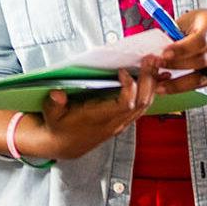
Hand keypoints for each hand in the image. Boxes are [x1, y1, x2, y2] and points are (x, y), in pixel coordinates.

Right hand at [26, 55, 162, 158]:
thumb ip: (54, 103)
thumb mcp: (51, 114)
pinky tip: (154, 77)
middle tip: (150, 60)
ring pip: (145, 105)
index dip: (128, 87)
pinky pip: (143, 107)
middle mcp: (114, 122)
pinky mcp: (124, 121)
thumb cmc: (59, 126)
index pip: (123, 105)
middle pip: (141, 102)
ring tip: (155, 64)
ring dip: (152, 83)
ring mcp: (121, 123)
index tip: (123, 71)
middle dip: (148, 80)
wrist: (64, 146)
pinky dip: (150, 91)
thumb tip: (57, 93)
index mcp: (98, 119)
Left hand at [156, 9, 206, 93]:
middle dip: (178, 66)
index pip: (201, 40)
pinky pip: (205, 84)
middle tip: (158, 67)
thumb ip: (174, 34)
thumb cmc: (200, 24)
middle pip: (204, 60)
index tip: (164, 54)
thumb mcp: (186, 21)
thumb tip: (156, 51)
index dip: (182, 50)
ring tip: (161, 86)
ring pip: (204, 77)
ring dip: (180, 83)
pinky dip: (187, 87)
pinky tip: (172, 86)